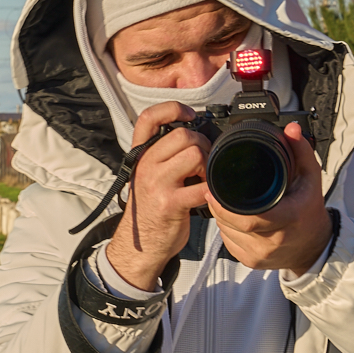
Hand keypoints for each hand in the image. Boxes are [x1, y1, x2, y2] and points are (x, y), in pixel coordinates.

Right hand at [104, 101, 214, 290]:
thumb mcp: (149, 175)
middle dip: (202, 145)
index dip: (172, 108)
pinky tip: (206, 196)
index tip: (191, 115)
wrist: (141, 244)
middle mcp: (145, 165)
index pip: (149, 118)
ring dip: (208, 166)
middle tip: (203, 162)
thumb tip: (197, 134)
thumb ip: (164, 154)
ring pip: (195, 154)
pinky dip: (212, 190)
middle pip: (184, 135)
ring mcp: (156, 183)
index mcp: (140, 155)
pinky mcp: (170, 203)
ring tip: (203, 179)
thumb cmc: (152, 208)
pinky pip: (202, 186)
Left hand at [211, 122, 330, 275]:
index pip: (249, 217)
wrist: (314, 246)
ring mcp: (260, 254)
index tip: (213, 189)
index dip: (226, 205)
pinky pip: (228, 242)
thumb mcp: (310, 178)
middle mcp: (273, 240)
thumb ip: (300, 151)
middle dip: (218, 206)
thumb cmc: (309, 211)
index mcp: (288, 219)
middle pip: (232, 224)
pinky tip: (233, 218)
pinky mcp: (250, 261)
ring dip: (221, 216)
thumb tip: (291, 129)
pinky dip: (226, 229)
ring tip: (226, 202)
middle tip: (211, 191)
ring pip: (226, 233)